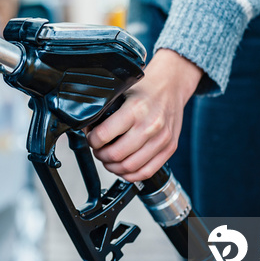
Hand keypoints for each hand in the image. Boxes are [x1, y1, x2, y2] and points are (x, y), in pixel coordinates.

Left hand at [87, 49, 202, 181]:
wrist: (172, 85)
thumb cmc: (146, 88)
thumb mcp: (122, 91)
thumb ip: (105, 109)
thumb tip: (87, 127)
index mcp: (135, 109)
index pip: (104, 135)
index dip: (92, 141)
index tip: (91, 139)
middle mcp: (150, 125)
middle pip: (116, 155)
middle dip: (100, 155)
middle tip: (98, 150)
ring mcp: (162, 139)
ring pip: (130, 167)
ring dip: (113, 167)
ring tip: (108, 159)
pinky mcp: (170, 148)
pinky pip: (147, 171)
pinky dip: (131, 175)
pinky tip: (123, 168)